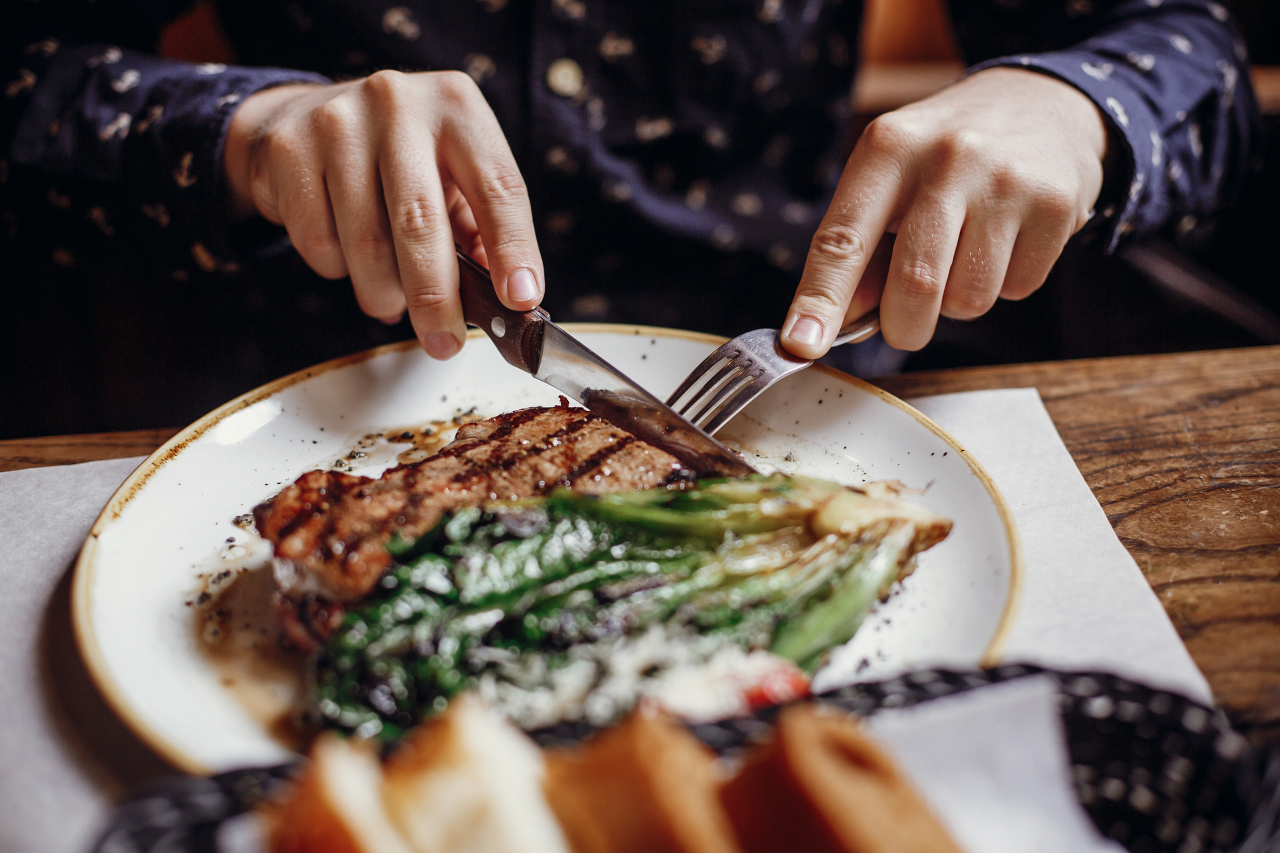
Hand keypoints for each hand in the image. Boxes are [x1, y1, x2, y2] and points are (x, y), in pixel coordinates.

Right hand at [223, 71, 543, 358]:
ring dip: (385, 293)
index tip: (519, 299)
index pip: (497, 187)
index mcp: (457, 107)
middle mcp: (399, 103)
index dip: (512, 249)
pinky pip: (320, 241)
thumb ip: (482, 232)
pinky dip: (339, 269)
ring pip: (366, 243)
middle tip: (444, 342)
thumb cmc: (401, 159)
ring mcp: (338, 122)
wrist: (306, 118)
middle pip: (421, 222)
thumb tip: (507, 299)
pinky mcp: (290, 149)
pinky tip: (348, 256)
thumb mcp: (454, 177)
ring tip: (393, 301)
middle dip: (436, 298)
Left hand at [782, 67, 1107, 357]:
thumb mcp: (889, 179)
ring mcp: (1006, 180)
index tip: (801, 344)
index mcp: (888, 148)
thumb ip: (860, 248)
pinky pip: (1017, 288)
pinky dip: (1005, 283)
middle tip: (905, 324)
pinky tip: (1006, 240)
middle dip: (904, 327)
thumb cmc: (944, 154)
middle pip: (914, 285)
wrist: (1042, 102)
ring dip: (959, 301)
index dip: (820, 299)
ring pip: (968, 300)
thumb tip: (837, 322)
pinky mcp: (1056, 204)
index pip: (843, 239)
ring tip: (965, 252)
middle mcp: (947, 157)